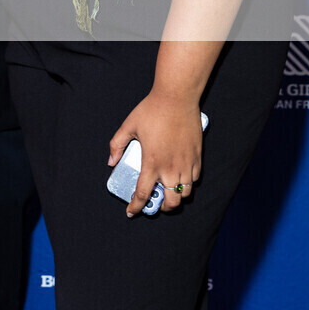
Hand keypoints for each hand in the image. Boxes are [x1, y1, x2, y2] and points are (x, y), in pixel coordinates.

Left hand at [108, 90, 203, 216]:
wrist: (177, 97)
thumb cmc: (152, 110)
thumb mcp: (128, 126)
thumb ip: (117, 145)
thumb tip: (111, 162)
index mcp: (152, 162)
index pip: (143, 194)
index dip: (136, 206)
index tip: (130, 211)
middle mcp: (170, 167)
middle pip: (171, 202)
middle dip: (162, 207)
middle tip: (155, 203)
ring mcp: (186, 163)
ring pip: (185, 193)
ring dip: (176, 197)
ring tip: (168, 192)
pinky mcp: (197, 157)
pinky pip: (195, 179)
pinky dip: (187, 183)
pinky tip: (180, 178)